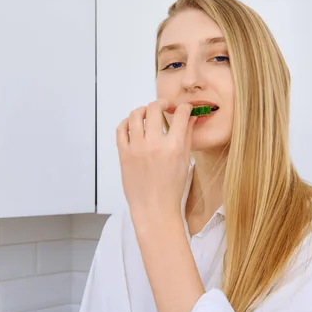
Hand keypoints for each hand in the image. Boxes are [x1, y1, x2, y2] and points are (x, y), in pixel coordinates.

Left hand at [116, 100, 196, 222]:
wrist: (154, 208)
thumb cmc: (172, 188)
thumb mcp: (185, 161)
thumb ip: (187, 136)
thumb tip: (190, 118)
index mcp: (173, 146)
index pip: (180, 114)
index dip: (184, 107)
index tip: (183, 108)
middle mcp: (154, 144)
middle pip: (155, 108)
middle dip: (163, 103)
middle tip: (166, 106)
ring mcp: (136, 148)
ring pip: (135, 115)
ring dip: (144, 109)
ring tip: (148, 113)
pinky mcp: (123, 154)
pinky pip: (121, 129)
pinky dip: (127, 122)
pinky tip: (133, 124)